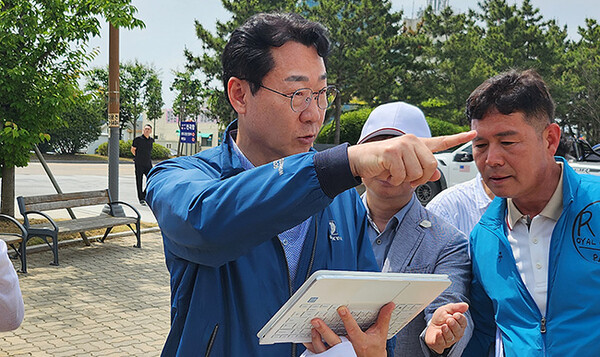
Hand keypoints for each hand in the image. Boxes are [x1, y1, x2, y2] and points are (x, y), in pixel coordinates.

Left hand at [303, 302, 394, 356]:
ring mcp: (338, 355)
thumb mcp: (380, 335)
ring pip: (324, 348)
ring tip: (312, 327)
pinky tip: (306, 337)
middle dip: (324, 330)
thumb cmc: (374, 349)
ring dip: (316, 338)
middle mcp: (347, 350)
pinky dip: (311, 345)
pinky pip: (318, 353)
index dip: (347, 319)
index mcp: (360, 342)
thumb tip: (389, 305)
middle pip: (334, 340)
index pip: (352, 330)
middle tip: (316, 320)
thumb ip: (383, 319)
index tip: (341, 309)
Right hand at [348, 131, 475, 186]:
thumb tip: (436, 174)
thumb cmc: (382, 164)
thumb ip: (422, 171)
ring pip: (417, 173)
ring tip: (394, 174)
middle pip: (430, 166)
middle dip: (419, 178)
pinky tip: (388, 173)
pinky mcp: (392, 152)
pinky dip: (395, 180)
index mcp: (417, 144)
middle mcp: (411, 141)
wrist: (360, 161)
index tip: (473, 133)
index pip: (441, 141)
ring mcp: (402, 145)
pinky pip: (403, 175)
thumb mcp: (405, 170)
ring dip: (405, 180)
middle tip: (407, 179)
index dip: (458, 138)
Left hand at [424, 302, 468, 353]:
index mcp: (459, 324)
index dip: (460, 319)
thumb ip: (455, 307)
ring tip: (444, 326)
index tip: (456, 314)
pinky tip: (438, 333)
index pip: (463, 323)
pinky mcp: (440, 344)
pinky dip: (440, 338)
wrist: (431, 326)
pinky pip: (441, 342)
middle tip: (449, 320)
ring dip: (447, 331)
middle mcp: (456, 333)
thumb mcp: (446, 310)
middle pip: (458, 331)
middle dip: (454, 325)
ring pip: (450, 337)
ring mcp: (448, 340)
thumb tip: (466, 305)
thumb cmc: (441, 319)